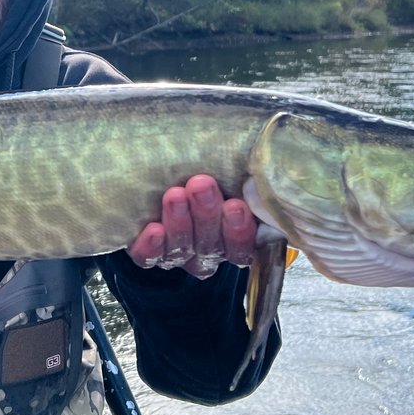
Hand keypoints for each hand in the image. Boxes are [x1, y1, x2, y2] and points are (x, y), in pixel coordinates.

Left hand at [127, 174, 256, 278]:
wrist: (154, 163)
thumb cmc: (202, 162)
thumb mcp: (227, 165)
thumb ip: (241, 172)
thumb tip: (265, 156)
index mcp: (234, 234)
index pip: (242, 246)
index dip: (240, 231)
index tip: (236, 205)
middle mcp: (208, 250)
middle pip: (212, 245)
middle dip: (207, 214)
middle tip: (201, 185)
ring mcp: (179, 254)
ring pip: (183, 250)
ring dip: (180, 223)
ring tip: (175, 195)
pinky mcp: (148, 252)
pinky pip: (149, 258)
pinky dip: (151, 247)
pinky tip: (153, 230)